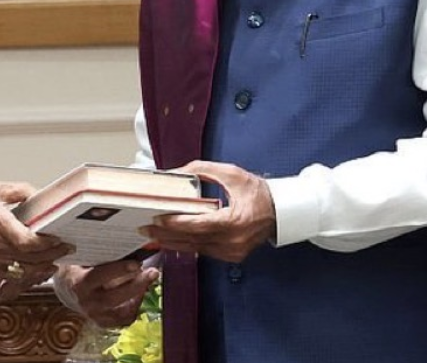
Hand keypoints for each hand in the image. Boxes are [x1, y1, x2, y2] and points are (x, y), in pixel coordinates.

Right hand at [0, 182, 71, 275]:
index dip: (50, 244)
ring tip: (55, 259)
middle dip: (52, 255)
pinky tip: (35, 267)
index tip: (62, 239)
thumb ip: (22, 192)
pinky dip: (26, 272)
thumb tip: (39, 196)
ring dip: (41, 266)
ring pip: (24, 270)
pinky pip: (11, 273)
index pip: (32, 243)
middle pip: (32, 259)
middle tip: (66, 248)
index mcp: (2, 227)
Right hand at [54, 261, 158, 327]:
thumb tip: (128, 242)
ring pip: (122, 311)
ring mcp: (95, 315)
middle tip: (153, 272)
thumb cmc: (79, 267)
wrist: (68, 289)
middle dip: (137, 285)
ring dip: (139, 295)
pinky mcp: (104, 323)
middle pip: (114, 298)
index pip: (98, 277)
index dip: (118, 270)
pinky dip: (135, 306)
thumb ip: (102, 254)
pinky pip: (125, 319)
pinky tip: (141, 292)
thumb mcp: (84, 257)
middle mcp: (86, 302)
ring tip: (149, 279)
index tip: (136, 263)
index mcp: (79, 283)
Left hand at [142, 160, 274, 262]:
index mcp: (235, 221)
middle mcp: (234, 240)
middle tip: (146, 227)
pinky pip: (204, 251)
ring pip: (196, 248)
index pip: (199, 225)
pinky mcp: (231, 256)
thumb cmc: (257, 191)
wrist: (281, 211)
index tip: (157, 218)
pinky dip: (188, 245)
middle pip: (193, 239)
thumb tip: (175, 173)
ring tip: (153, 235)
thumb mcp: (230, 173)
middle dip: (167, 234)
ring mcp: (233, 251)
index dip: (176, 223)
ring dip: (173, 242)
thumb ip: (201, 171)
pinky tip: (172, 240)